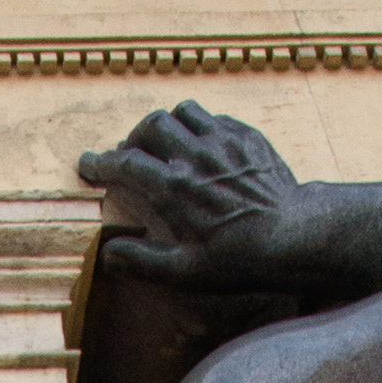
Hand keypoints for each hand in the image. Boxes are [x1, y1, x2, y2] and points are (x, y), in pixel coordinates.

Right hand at [77, 103, 304, 290]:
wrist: (291, 235)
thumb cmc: (236, 259)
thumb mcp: (183, 272)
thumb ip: (142, 260)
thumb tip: (108, 254)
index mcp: (173, 187)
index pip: (126, 163)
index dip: (102, 162)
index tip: (90, 163)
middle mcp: (195, 155)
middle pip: (153, 125)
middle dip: (135, 137)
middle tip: (131, 153)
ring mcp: (223, 141)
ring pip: (184, 111)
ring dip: (168, 123)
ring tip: (165, 141)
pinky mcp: (247, 137)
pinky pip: (215, 118)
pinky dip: (200, 126)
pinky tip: (201, 144)